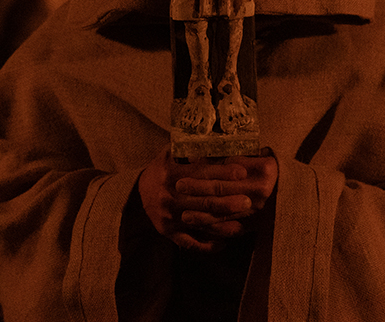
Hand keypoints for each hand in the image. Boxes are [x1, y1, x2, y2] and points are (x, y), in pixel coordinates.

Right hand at [138, 147, 276, 252]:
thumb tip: (213, 139)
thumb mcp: (169, 154)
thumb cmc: (161, 169)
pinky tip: (223, 244)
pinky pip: (189, 242)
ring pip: (200, 222)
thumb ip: (187, 149)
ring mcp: (169, 217)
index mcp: (171, 174)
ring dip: (222, 224)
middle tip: (248, 200)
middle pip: (203, 200)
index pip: (201, 174)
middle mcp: (170, 196)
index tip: (241, 172)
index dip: (222, 173)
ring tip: (242, 223)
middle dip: (228, 201)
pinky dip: (206, 245)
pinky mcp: (168, 232)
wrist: (136, 193)